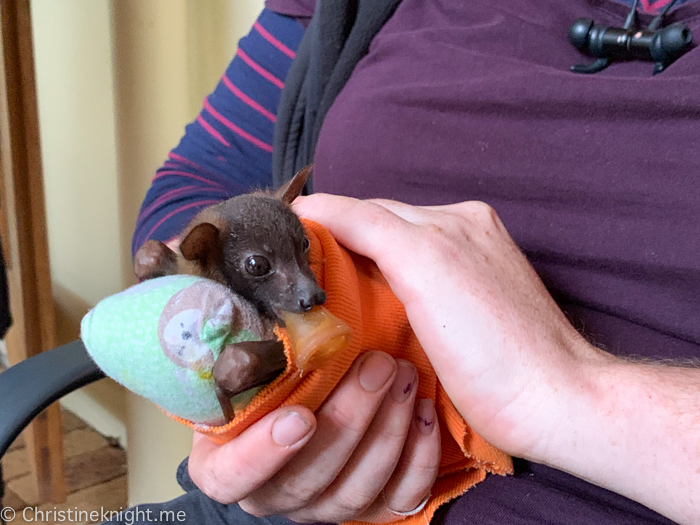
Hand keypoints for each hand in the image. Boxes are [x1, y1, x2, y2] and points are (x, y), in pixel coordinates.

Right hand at [189, 352, 439, 522]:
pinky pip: (398, 498)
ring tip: (404, 372)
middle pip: (307, 480)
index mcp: (226, 462)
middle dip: (349, 420)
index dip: (262, 455)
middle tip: (377, 365)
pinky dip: (417, 457)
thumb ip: (249, 347)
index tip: (300, 415)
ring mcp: (322, 505)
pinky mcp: (369, 506)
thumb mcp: (249, 355)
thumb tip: (261, 302)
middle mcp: (273, 493)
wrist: (303, 388)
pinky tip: (424, 411)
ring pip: (356, 490)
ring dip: (387, 429)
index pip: (231, 477)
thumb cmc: (270, 369)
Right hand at [294, 194, 601, 461]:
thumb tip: (325, 215)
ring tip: (331, 270)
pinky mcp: (486, 266)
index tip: (280, 231)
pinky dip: (394, 257)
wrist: (554, 398)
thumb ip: (373, 233)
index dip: (318, 216)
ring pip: (398, 232)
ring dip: (364, 243)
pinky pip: (423, 248)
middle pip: (379, 217)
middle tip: (299, 258)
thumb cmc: (495, 360)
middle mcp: (461, 222)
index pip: (362, 209)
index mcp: (446, 223)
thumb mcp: (427, 282)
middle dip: (338, 230)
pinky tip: (381, 283)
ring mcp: (476, 242)